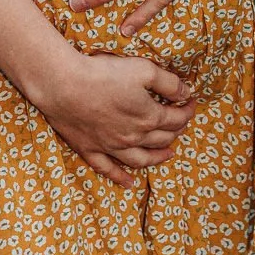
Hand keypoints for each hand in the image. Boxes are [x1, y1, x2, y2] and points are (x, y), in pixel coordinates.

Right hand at [33, 48, 197, 186]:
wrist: (64, 85)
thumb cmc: (104, 73)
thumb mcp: (144, 70)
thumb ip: (169, 83)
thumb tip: (186, 93)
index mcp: (149, 118)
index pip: (176, 118)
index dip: (187, 110)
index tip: (191, 102)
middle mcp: (133, 137)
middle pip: (161, 139)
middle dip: (176, 130)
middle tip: (180, 123)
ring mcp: (111, 147)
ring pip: (141, 159)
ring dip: (157, 158)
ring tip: (168, 155)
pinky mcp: (90, 149)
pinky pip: (108, 169)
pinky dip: (120, 178)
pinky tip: (129, 184)